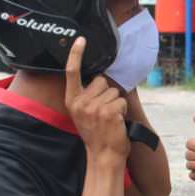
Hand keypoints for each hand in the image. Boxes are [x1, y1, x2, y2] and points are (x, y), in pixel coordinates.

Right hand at [65, 38, 128, 161]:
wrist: (103, 156)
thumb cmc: (97, 134)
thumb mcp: (83, 114)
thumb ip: (87, 96)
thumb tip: (99, 79)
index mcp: (72, 100)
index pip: (72, 72)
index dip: (76, 54)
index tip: (81, 39)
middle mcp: (80, 102)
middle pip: (102, 80)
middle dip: (108, 93)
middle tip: (104, 112)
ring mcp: (94, 107)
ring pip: (114, 91)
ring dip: (116, 103)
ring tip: (110, 119)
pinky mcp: (108, 112)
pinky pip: (122, 100)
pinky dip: (123, 110)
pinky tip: (116, 122)